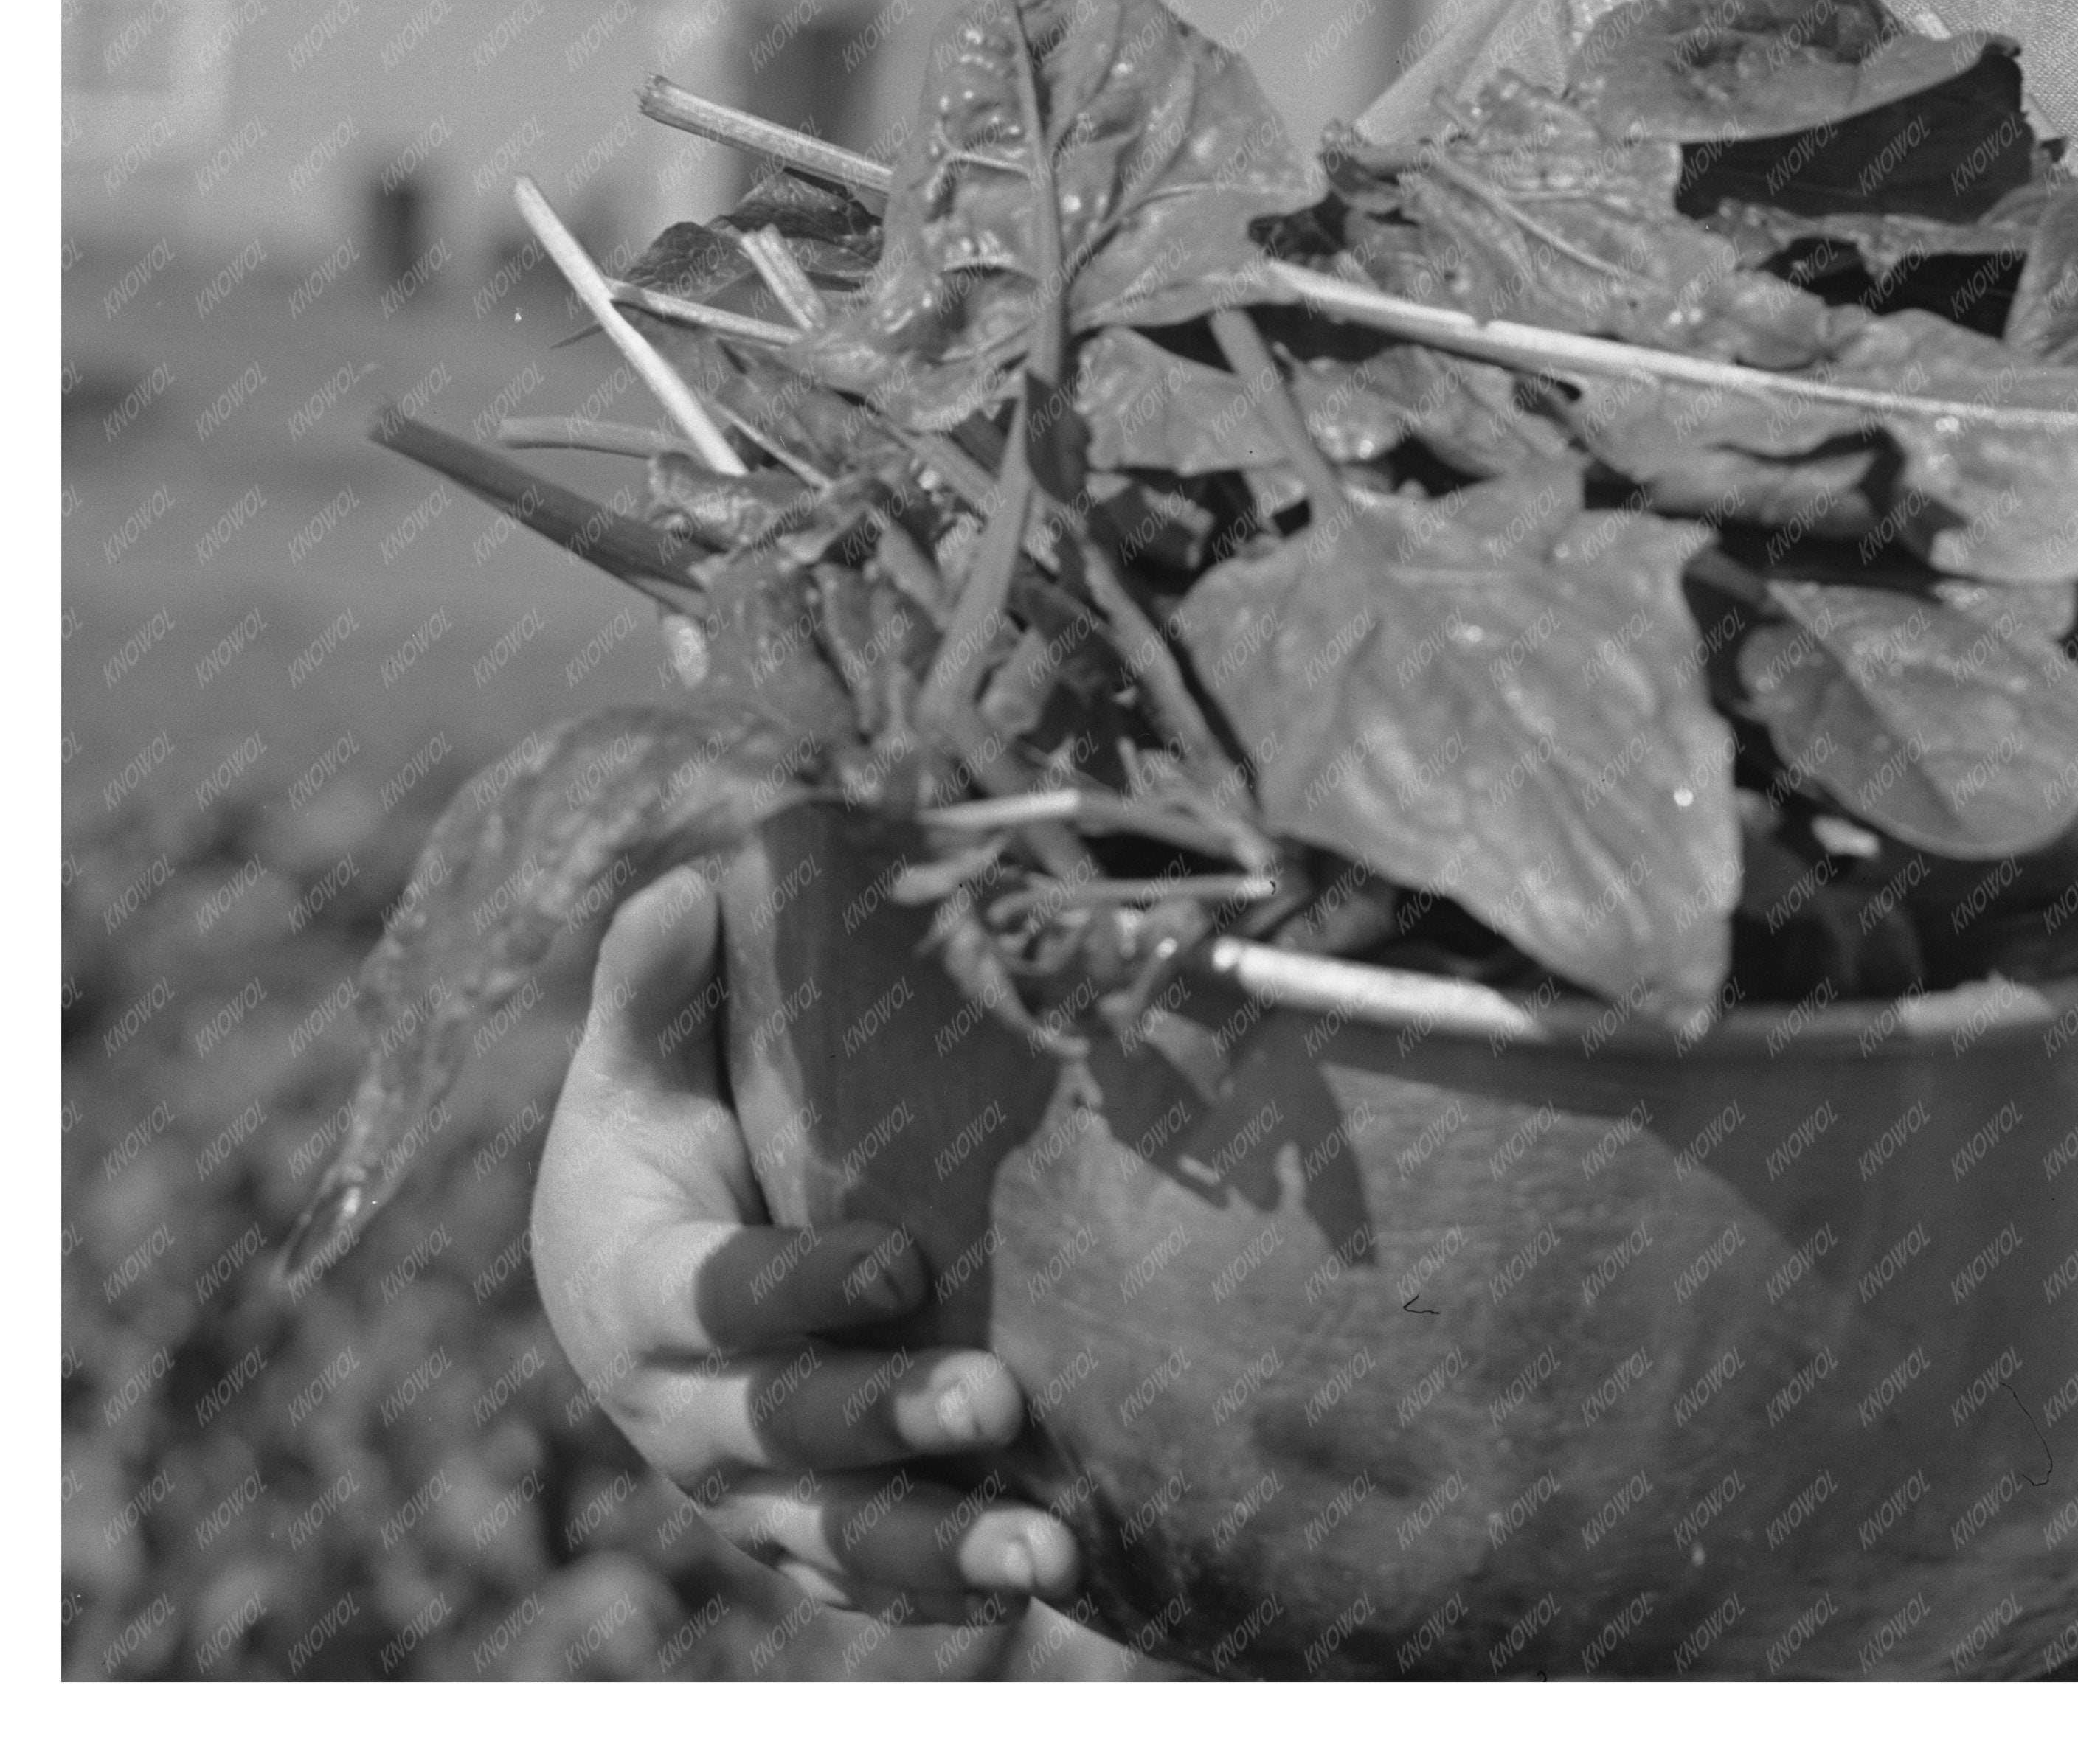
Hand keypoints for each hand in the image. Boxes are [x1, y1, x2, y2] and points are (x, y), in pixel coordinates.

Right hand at [529, 866, 1080, 1624]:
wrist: (625, 1250)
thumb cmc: (657, 1126)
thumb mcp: (641, 1058)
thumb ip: (654, 987)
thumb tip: (684, 890)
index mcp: (633, 1284)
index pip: (718, 1298)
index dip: (802, 1287)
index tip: (903, 1263)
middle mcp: (682, 1406)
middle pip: (782, 1431)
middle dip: (887, 1421)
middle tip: (998, 1401)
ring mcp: (742, 1479)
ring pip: (833, 1534)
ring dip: (937, 1548)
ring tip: (1049, 1553)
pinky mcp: (796, 1519)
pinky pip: (860, 1572)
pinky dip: (939, 1589)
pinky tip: (1039, 1584)